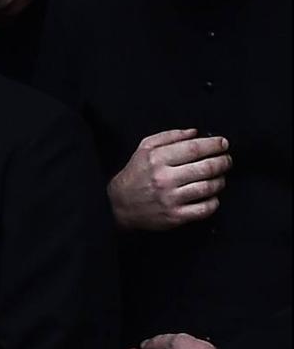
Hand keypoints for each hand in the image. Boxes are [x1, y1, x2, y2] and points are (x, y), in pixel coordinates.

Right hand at [108, 128, 229, 230]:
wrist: (120, 204)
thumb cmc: (135, 173)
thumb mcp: (144, 148)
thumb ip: (169, 136)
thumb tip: (195, 133)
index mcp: (157, 159)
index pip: (194, 148)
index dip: (213, 145)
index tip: (223, 143)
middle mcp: (164, 178)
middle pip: (206, 167)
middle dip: (223, 161)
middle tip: (227, 159)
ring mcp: (171, 198)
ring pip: (209, 187)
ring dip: (221, 180)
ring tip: (220, 176)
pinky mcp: (176, 216)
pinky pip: (205, 208)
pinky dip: (214, 201)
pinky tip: (212, 195)